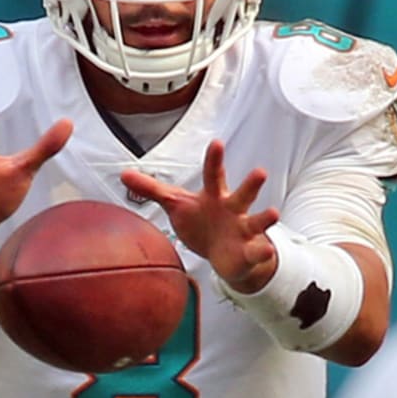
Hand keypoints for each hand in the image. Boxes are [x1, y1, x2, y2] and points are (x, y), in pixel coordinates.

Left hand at [121, 139, 279, 293]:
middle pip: (243, 195)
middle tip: (260, 172)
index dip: (214, 159)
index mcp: (214, 196)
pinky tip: (264, 251)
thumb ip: (152, 189)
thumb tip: (123, 173)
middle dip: (251, 185)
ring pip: (257, 222)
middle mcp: (233, 210)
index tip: (217, 143)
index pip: (213, 175)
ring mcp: (243, 230)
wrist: (224, 254)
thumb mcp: (176, 204)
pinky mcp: (248, 252)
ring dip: (264, 218)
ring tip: (274, 214)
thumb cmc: (201, 222)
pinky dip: (260, 253)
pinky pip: (256, 253)